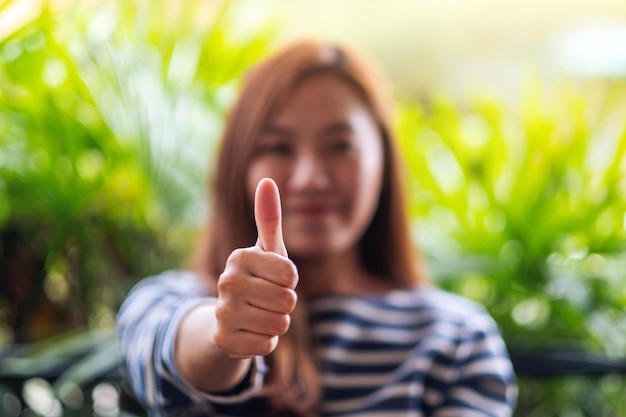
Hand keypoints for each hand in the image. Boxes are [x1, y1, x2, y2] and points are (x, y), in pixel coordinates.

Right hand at [213, 178, 297, 357]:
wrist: (229, 318)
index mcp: (239, 257)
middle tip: (267, 299)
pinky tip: (252, 331)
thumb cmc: (258, 278)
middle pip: (287, 301)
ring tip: (260, 314)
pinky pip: (267, 345)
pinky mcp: (224, 340)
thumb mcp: (266, 250)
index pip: (290, 274)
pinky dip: (266, 340)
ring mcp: (222, 312)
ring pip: (279, 324)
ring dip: (277, 322)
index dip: (289, 280)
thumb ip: (269, 218)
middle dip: (285, 303)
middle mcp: (226, 282)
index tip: (274, 278)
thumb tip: (267, 179)